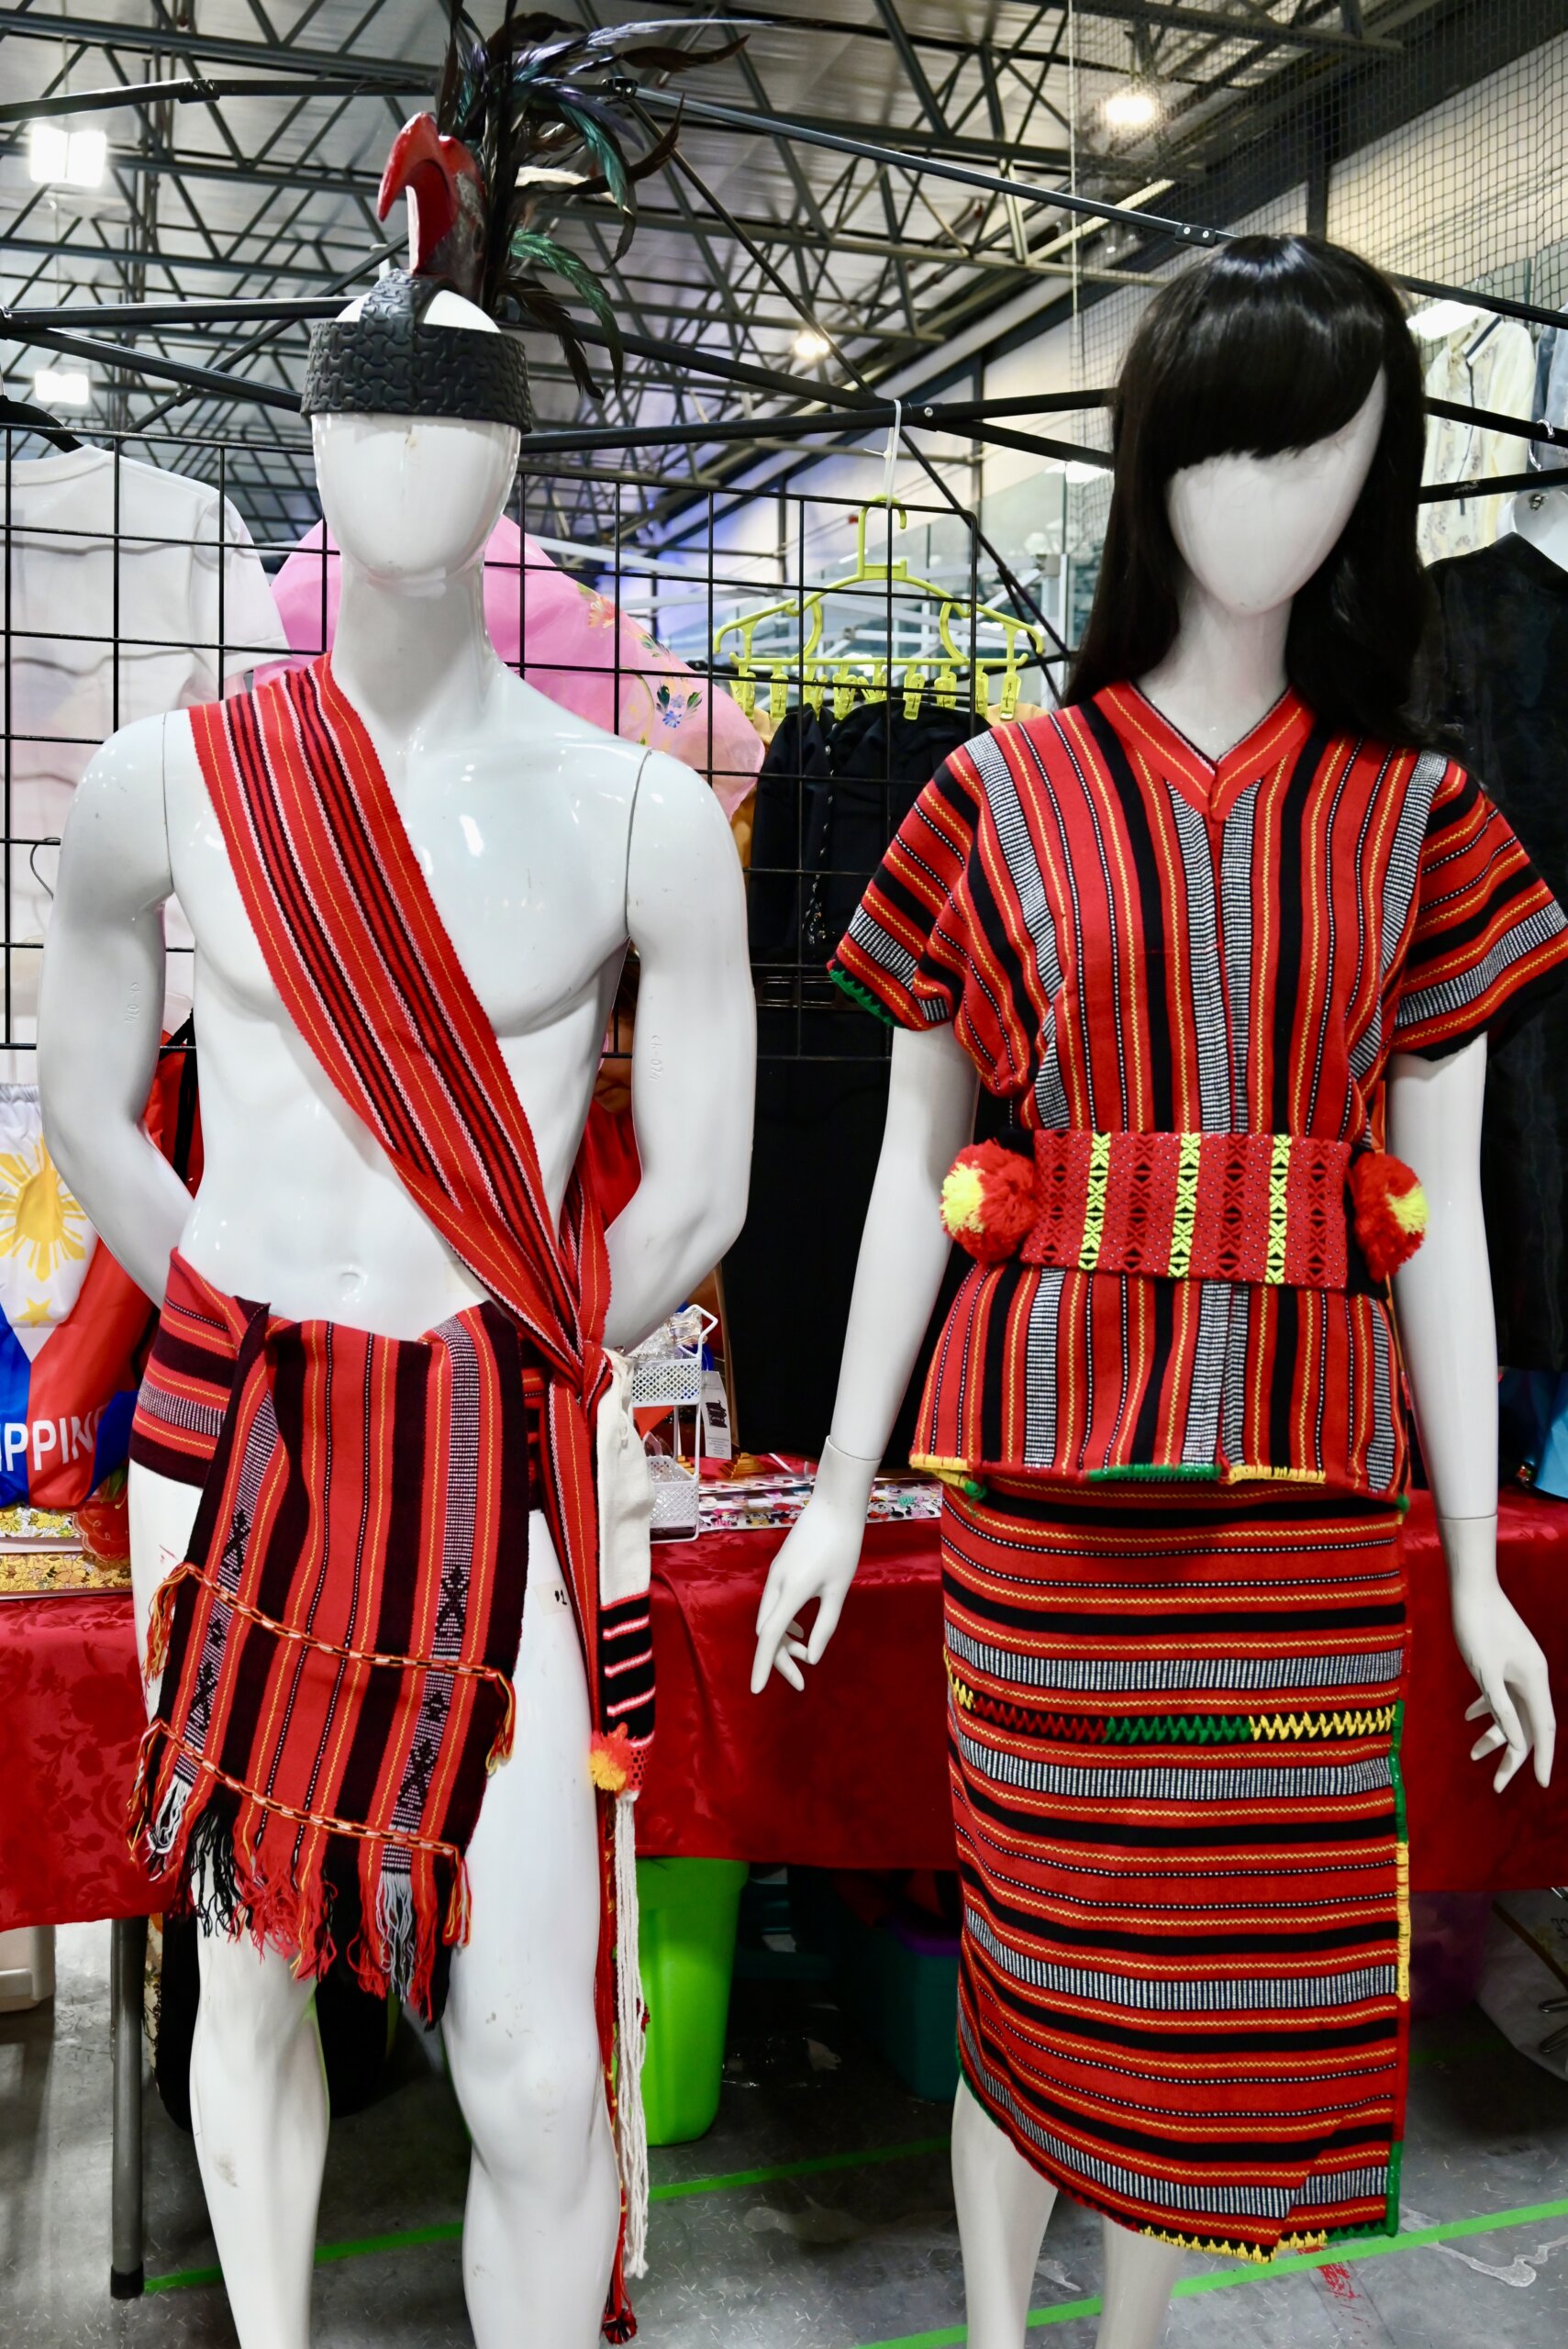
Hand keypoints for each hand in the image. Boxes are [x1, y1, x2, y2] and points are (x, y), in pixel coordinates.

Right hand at [750, 1443, 874, 1693]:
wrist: (834, 1504)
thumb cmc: (843, 1546)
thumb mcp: (839, 1590)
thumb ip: (825, 1625)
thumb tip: (812, 1656)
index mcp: (792, 1591)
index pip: (770, 1637)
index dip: (764, 1666)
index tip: (757, 1690)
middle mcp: (776, 1583)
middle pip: (766, 1633)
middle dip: (779, 1659)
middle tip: (801, 1681)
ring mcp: (775, 1574)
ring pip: (767, 1619)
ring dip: (781, 1641)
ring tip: (802, 1655)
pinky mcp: (779, 1568)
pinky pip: (772, 1604)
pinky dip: (781, 1623)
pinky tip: (797, 1630)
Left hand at [1450, 1572, 1555, 1791]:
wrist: (1470, 1586)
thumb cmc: (1476, 1627)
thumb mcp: (1485, 1673)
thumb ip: (1502, 1709)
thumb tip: (1519, 1743)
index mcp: (1534, 1679)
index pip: (1543, 1729)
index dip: (1540, 1758)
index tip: (1538, 1783)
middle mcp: (1531, 1675)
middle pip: (1527, 1725)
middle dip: (1512, 1755)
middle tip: (1496, 1784)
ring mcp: (1518, 1667)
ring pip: (1511, 1709)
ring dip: (1494, 1732)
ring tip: (1472, 1754)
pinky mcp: (1503, 1659)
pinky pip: (1500, 1692)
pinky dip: (1486, 1706)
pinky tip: (1467, 1717)